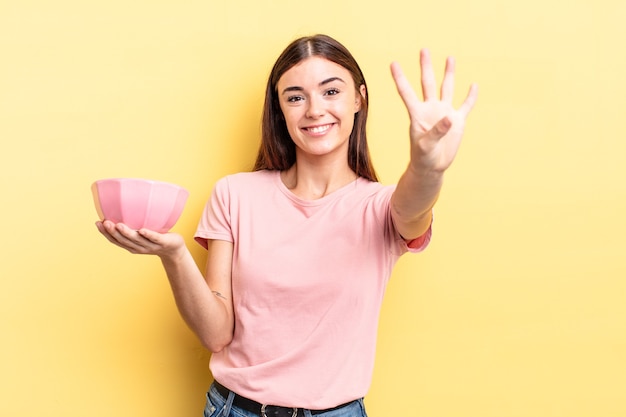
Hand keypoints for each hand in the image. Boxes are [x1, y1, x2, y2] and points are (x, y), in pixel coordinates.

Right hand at [96, 220, 185, 259]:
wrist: (174, 249)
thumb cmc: (156, 237)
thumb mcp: (142, 230)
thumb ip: (133, 222)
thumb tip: (122, 204)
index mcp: (132, 245)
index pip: (116, 240)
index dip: (106, 233)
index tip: (97, 223)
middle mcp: (139, 247)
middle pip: (124, 241)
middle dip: (113, 232)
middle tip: (105, 222)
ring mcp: (151, 246)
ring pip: (137, 240)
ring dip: (127, 233)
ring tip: (118, 225)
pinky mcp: (163, 242)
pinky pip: (155, 238)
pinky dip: (148, 235)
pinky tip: (142, 230)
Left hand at [391, 49, 477, 172]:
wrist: (432, 167)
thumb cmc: (423, 157)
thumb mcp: (425, 146)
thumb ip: (436, 131)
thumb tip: (449, 118)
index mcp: (417, 113)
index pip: (407, 92)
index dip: (400, 78)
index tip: (393, 63)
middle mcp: (430, 109)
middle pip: (427, 83)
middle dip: (426, 67)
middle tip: (424, 50)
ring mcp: (444, 113)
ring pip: (446, 88)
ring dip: (448, 74)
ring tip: (450, 58)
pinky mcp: (457, 122)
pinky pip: (465, 106)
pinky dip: (470, 96)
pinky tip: (474, 85)